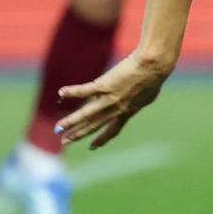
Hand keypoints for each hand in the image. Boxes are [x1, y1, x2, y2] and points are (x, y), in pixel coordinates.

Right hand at [55, 50, 172, 148]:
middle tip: (65, 141)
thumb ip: (140, 101)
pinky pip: (84, 91)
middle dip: (78, 135)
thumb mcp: (148, 95)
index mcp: (128, 112)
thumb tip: (141, 100)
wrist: (153, 66)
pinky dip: (72, 92)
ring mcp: (109, 99)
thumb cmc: (154, 77)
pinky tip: (61, 93)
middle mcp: (116, 109)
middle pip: (94, 125)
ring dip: (70, 122)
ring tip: (58, 128)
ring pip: (86, 114)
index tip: (92, 146)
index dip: (102, 139)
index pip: (113, 130)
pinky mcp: (104, 86)